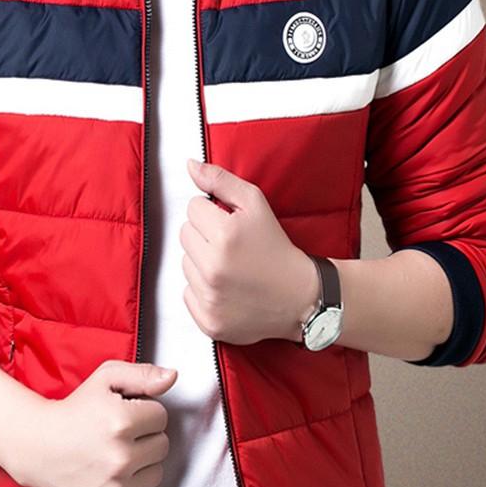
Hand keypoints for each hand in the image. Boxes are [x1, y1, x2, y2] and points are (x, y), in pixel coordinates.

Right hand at [15, 360, 177, 486]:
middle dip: (144, 439)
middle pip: (162, 447)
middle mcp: (119, 459)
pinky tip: (112, 480)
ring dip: (140, 466)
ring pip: (155, 475)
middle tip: (116, 437)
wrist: (37, 447)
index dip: (143, 413)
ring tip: (112, 456)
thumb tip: (173, 377)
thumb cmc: (75, 410)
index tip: (122, 416)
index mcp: (121, 423)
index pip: (161, 418)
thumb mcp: (106, 378)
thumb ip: (143, 375)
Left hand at [180, 158, 319, 344]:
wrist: (301, 298)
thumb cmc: (277, 248)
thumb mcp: (256, 205)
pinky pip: (187, 293)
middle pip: (185, 234)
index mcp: (225, 235)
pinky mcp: (208, 321)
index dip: (214, 214)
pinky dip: (203, 290)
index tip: (232, 226)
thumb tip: (189, 165)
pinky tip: (227, 288)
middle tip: (233, 247)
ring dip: (202, 262)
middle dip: (205, 236)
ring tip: (231, 267)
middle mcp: (213, 267)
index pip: (193, 208)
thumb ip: (221, 181)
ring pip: (184, 263)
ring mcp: (209, 297)